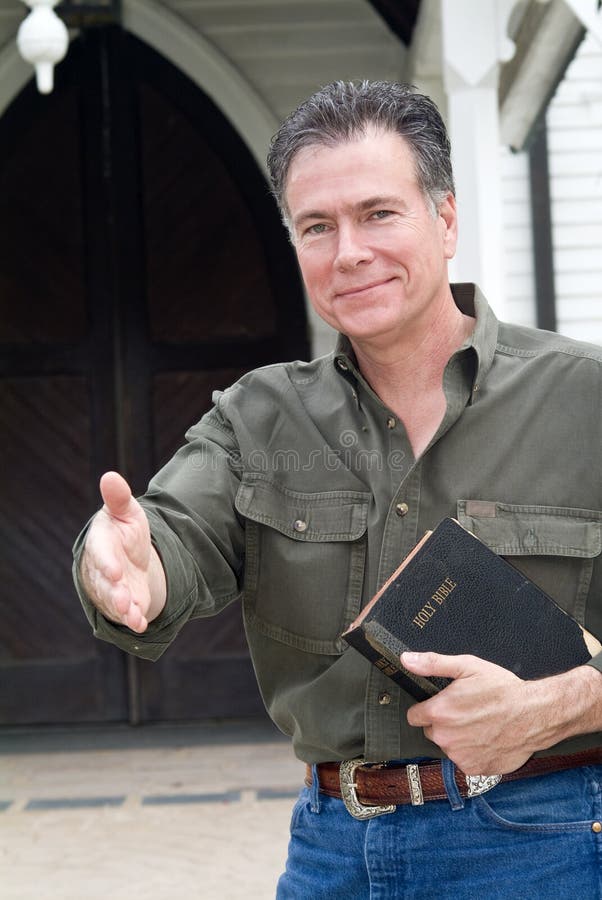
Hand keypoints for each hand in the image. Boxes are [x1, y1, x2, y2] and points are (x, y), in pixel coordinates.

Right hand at [79, 472, 165, 632]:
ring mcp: (113, 588)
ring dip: (123, 609)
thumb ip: (118, 498)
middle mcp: (104, 569)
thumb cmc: (123, 530)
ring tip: (132, 614)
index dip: (107, 562)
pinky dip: (133, 620)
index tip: (115, 570)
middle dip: (114, 592)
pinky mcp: (125, 602)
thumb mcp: (125, 512)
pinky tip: (141, 624)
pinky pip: (127, 613)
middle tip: (123, 598)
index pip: (101, 553)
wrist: (128, 555)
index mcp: (101, 543)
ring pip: (114, 601)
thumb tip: (110, 476)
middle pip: (105, 583)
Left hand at [402, 651, 601, 774]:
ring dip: (459, 739)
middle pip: (432, 732)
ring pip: (449, 746)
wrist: (534, 714)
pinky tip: (487, 738)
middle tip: (466, 712)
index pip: (414, 716)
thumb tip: (406, 659)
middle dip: (443, 723)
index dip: (426, 709)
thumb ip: (432, 664)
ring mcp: (460, 756)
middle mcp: (445, 738)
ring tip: (480, 724)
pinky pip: (465, 760)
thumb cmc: (502, 689)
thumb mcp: (467, 666)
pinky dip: (474, 752)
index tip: (440, 705)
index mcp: (439, 712)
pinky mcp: (475, 769)